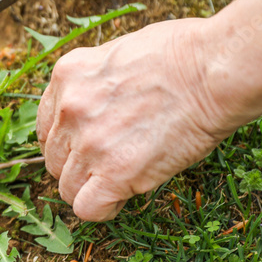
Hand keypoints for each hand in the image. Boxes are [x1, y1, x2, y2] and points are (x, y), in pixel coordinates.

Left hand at [36, 19, 235, 220]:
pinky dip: (104, 208)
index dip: (68, 142)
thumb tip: (99, 105)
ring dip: (92, 188)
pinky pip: (88, 209)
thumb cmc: (184, 54)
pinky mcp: (113, 172)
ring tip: (124, 177)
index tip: (90, 145)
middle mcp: (69, 109)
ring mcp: (88, 142)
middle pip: (54, 159)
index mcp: (67, 76)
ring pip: (67, 188)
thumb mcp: (120, 53)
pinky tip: (125, 194)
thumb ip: (97, 83)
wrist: (214, 70)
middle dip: (79, 166)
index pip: (48, 127)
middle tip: (113, 161)